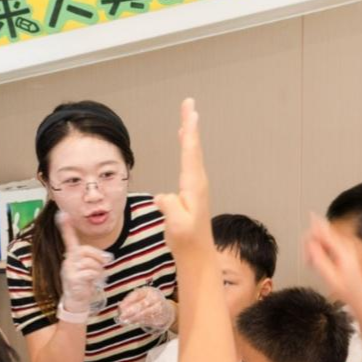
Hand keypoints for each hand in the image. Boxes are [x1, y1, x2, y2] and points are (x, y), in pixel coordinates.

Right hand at [57, 212, 110, 311]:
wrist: (76, 299)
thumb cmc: (84, 280)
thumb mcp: (90, 266)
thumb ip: (96, 258)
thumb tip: (108, 257)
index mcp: (71, 254)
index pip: (69, 239)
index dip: (66, 226)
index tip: (62, 213)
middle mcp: (68, 260)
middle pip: (86, 251)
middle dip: (99, 257)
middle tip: (104, 264)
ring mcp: (68, 269)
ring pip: (90, 263)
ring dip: (99, 271)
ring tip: (97, 277)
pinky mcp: (72, 279)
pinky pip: (90, 273)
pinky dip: (96, 277)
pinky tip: (93, 281)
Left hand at [116, 286, 175, 332]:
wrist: (166, 310)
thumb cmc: (148, 302)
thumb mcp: (141, 298)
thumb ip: (130, 301)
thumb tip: (120, 308)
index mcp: (148, 291)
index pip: (137, 294)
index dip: (128, 301)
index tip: (120, 307)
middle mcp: (155, 297)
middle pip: (143, 304)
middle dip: (131, 311)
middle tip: (122, 316)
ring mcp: (159, 307)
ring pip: (146, 313)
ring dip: (135, 318)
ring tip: (126, 321)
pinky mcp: (161, 316)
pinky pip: (150, 319)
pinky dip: (141, 322)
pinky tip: (134, 323)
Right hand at [155, 98, 213, 252]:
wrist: (197, 257)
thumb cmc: (187, 242)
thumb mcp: (178, 225)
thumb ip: (171, 206)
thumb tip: (164, 195)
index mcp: (194, 186)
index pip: (191, 152)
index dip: (189, 130)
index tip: (191, 111)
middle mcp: (197, 183)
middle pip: (193, 148)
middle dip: (190, 125)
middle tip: (189, 104)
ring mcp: (196, 188)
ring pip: (192, 155)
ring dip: (189, 136)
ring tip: (187, 119)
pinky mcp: (192, 194)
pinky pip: (188, 164)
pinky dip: (187, 150)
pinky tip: (185, 145)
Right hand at [305, 215, 361, 313]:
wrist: (360, 299)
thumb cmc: (348, 291)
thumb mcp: (331, 278)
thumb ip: (319, 259)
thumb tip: (309, 243)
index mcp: (343, 250)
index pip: (323, 230)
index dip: (310, 234)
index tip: (302, 241)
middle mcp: (346, 245)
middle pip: (322, 233)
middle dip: (311, 244)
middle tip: (307, 260)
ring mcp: (345, 247)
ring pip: (323, 238)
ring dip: (314, 249)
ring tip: (312, 264)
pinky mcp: (343, 251)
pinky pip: (327, 244)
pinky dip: (320, 251)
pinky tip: (317, 263)